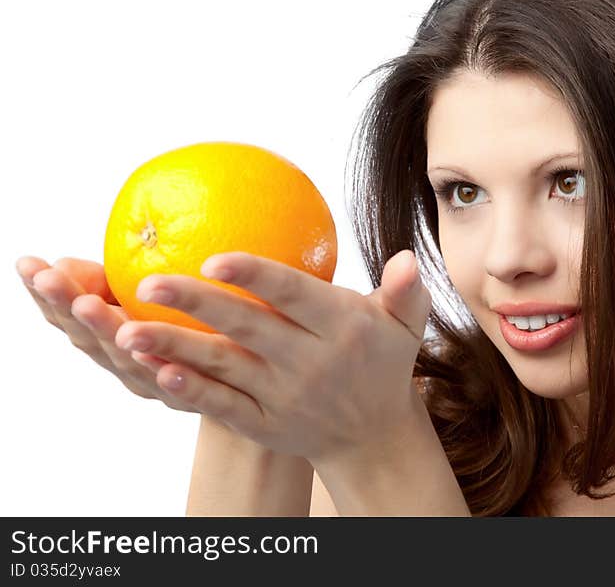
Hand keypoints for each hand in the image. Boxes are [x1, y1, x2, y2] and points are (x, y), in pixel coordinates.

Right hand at [15, 255, 197, 412]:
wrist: (244, 388)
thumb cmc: (193, 327)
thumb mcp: (150, 298)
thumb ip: (108, 282)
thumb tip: (60, 261)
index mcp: (111, 343)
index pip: (71, 319)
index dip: (47, 296)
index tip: (27, 264)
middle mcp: (128, 368)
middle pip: (92, 340)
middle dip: (68, 308)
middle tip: (49, 278)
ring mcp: (160, 388)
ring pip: (130, 362)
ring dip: (107, 331)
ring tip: (88, 304)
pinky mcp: (201, 399)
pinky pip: (187, 390)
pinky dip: (171, 377)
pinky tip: (162, 361)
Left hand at [111, 249, 431, 462]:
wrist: (373, 436)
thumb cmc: (384, 363)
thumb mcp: (406, 326)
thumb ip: (406, 291)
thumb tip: (408, 258)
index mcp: (342, 327)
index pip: (293, 296)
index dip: (254, 277)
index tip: (214, 258)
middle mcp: (311, 362)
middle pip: (247, 328)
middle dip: (197, 305)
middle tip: (149, 282)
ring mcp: (285, 396)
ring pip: (224, 368)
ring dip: (175, 349)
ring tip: (127, 330)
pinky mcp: (265, 423)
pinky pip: (224, 406)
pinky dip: (191, 393)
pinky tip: (158, 375)